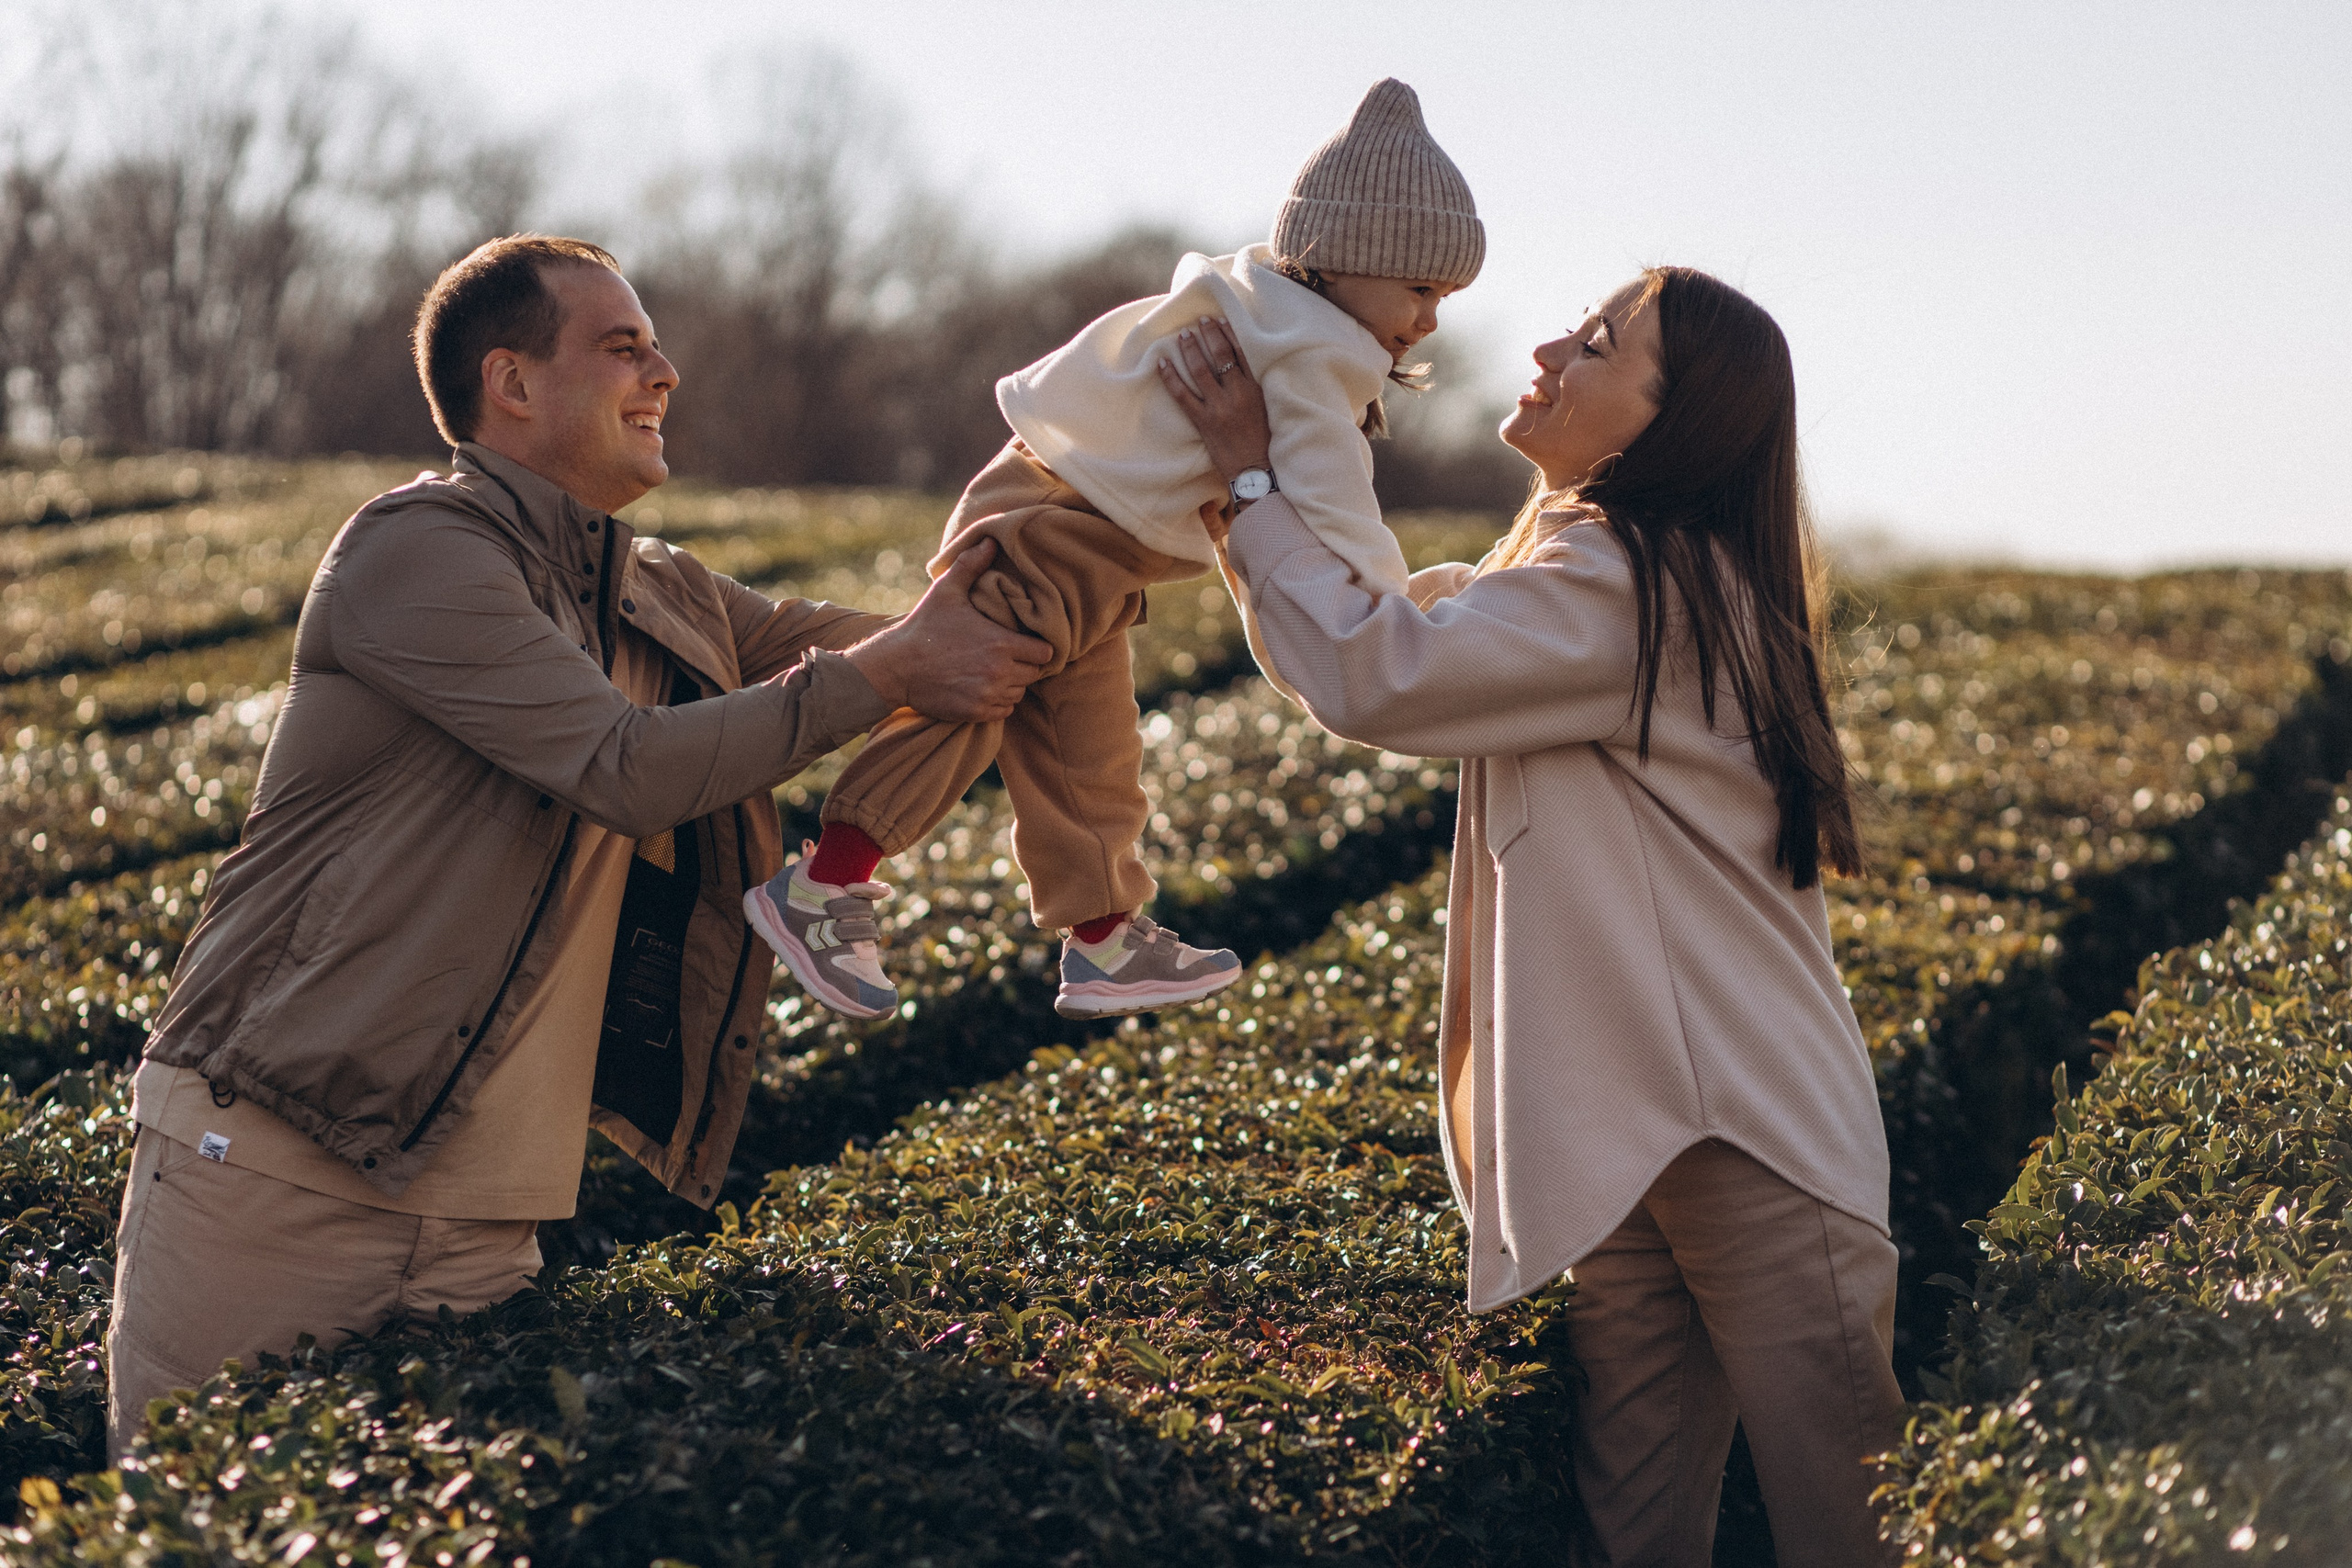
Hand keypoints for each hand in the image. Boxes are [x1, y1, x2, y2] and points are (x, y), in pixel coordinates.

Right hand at [843, 540, 1051, 721]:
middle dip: (1025, 665)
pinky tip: (983, 687)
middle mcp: (1000, 672)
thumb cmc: (924, 626)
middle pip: (1034, 674)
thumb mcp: (947, 590)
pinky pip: (1003, 711)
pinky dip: (998, 702)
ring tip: (994, 671)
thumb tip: (991, 540)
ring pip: (1019, 693)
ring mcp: (988, 695)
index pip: (1045, 652)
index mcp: (1002, 643)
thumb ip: (972, 565)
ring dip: (1012, 684)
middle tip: (1008, 656)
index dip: (1038, 647)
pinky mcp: (976, 712)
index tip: (1025, 642)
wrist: (895, 666)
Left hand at [1156, 317, 1273, 489]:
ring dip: (1190, 350)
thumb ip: (1253, 386)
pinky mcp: (1204, 422)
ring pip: (1200, 371)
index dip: (1228, 333)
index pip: (1241, 353)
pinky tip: (1161, 363)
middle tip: (1199, 320)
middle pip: (1220, 355)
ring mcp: (1219, 408)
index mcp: (1256, 389)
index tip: (1218, 319)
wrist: (1254, 471)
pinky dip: (1170, 378)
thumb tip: (1238, 364)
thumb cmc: (1263, 441)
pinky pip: (1182, 395)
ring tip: (1182, 336)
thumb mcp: (1266, 408)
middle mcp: (1238, 394)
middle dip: (1209, 334)